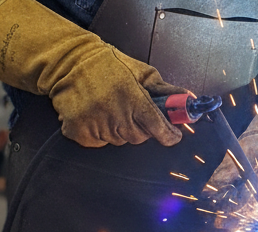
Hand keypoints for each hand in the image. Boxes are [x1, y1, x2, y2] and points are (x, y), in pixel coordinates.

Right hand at [0, 0, 186, 146]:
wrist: (68, 62)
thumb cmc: (108, 65)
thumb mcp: (141, 72)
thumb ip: (165, 90)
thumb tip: (188, 99)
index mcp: (132, 96)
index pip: (157, 126)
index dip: (169, 134)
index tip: (173, 135)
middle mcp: (114, 112)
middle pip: (139, 137)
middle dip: (140, 128)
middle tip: (131, 111)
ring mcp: (95, 124)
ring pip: (118, 140)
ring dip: (119, 129)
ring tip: (110, 108)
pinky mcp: (79, 131)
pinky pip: (98, 143)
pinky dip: (100, 133)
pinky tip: (95, 115)